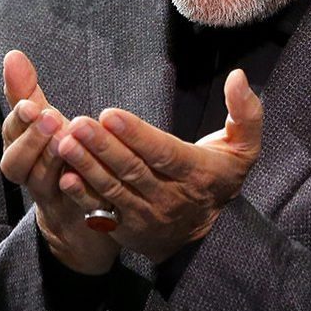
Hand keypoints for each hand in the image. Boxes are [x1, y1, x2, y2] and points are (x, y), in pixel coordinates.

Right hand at [0, 50, 119, 274]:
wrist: (81, 221)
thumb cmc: (61, 161)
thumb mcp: (44, 125)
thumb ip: (27, 93)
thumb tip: (12, 55)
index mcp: (22, 150)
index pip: (10, 133)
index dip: (18, 120)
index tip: (31, 104)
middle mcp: (29, 175)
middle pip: (15, 163)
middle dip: (30, 139)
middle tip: (48, 117)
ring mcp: (50, 198)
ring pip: (39, 183)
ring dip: (49, 160)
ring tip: (65, 138)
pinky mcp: (74, 215)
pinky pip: (71, 204)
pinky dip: (75, 190)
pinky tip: (82, 174)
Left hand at [51, 69, 263, 263]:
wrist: (207, 234)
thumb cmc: (219, 176)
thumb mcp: (243, 148)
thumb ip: (246, 113)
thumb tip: (238, 76)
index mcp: (198, 174)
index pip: (165, 154)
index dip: (137, 135)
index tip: (110, 114)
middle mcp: (171, 198)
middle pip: (133, 170)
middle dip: (103, 146)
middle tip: (77, 124)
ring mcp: (147, 216)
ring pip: (114, 189)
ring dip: (86, 166)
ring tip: (64, 142)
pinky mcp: (127, 229)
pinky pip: (102, 212)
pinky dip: (82, 196)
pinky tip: (65, 176)